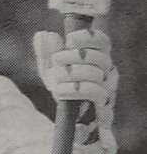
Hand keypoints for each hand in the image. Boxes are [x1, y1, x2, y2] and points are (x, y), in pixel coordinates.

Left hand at [34, 27, 116, 144]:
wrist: (68, 119)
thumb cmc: (62, 87)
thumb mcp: (49, 69)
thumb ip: (46, 52)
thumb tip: (44, 35)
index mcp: (98, 57)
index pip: (102, 41)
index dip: (88, 37)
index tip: (69, 39)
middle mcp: (108, 71)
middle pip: (100, 57)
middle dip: (75, 56)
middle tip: (56, 59)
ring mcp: (108, 89)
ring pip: (97, 75)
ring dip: (74, 73)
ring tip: (56, 77)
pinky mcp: (105, 105)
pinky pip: (96, 94)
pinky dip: (76, 90)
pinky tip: (59, 90)